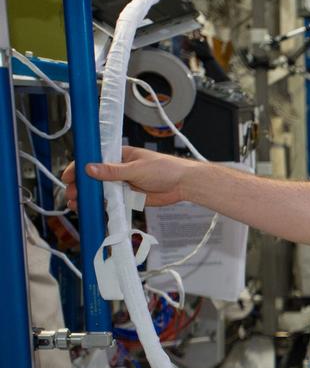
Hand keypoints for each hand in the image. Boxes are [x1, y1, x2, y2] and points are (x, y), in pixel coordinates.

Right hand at [62, 146, 194, 211]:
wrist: (183, 184)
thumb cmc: (164, 168)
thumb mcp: (136, 168)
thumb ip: (112, 170)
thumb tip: (89, 168)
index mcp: (119, 156)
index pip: (93, 160)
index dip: (78, 168)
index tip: (67, 177)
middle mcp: (118, 169)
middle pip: (93, 178)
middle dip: (81, 186)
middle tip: (72, 196)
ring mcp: (123, 184)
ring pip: (101, 191)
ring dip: (89, 198)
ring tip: (77, 206)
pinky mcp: (130, 197)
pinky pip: (112, 202)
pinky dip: (102, 206)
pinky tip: (93, 211)